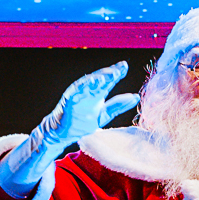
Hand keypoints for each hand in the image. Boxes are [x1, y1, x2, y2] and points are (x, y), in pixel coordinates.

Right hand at [0, 61, 139, 196]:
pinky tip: (90, 83)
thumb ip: (118, 105)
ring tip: (107, 76)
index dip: (116, 73)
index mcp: (96, 93)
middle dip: (109, 74)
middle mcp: (87, 92)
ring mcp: (77, 95)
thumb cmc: (82, 122)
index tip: (125, 67)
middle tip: (119, 68)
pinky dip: (82, 88)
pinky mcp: (68, 101)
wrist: (63, 132)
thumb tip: (136, 96)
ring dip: (97, 79)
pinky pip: (75, 93)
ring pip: (88, 84)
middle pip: (99, 80)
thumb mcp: (104, 114)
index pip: (108, 81)